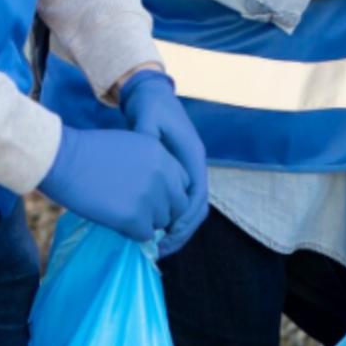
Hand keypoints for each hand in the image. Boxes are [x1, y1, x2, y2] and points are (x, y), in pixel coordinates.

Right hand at [38, 126, 191, 243]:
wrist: (61, 158)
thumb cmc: (86, 152)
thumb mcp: (129, 147)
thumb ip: (150, 167)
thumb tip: (157, 194)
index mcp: (162, 154)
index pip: (182, 183)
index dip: (167, 194)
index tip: (150, 197)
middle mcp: (162, 175)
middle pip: (177, 206)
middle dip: (160, 211)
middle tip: (137, 210)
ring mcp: (150, 197)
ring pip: (160, 223)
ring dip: (144, 222)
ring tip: (119, 212)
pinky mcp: (135, 217)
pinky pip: (144, 236)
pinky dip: (130, 233)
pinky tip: (113, 220)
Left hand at [119, 70, 208, 256]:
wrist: (152, 95)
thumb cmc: (150, 106)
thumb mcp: (147, 117)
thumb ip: (148, 137)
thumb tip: (147, 156)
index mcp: (193, 155)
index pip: (197, 195)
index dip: (184, 218)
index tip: (167, 234)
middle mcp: (195, 167)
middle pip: (197, 209)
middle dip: (182, 232)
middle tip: (161, 249)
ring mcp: (188, 172)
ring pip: (191, 210)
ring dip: (177, 229)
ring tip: (158, 245)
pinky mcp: (178, 176)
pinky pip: (180, 204)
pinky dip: (171, 219)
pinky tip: (154, 228)